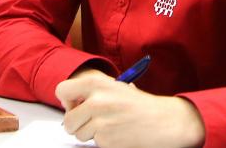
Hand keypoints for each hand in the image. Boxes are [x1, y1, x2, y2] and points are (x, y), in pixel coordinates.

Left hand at [56, 70, 205, 147]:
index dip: (67, 100)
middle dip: (77, 124)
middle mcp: (95, 102)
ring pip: (80, 135)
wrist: (164, 122)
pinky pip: (95, 144)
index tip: (75, 105)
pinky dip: (104, 142)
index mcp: (96, 83)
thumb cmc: (140, 105)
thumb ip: (91, 91)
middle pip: (68, 120)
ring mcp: (100, 123)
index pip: (61, 90)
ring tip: (111, 126)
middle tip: (92, 122)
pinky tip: (118, 134)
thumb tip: (69, 101)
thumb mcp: (115, 87)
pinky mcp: (106, 141)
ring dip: (91, 134)